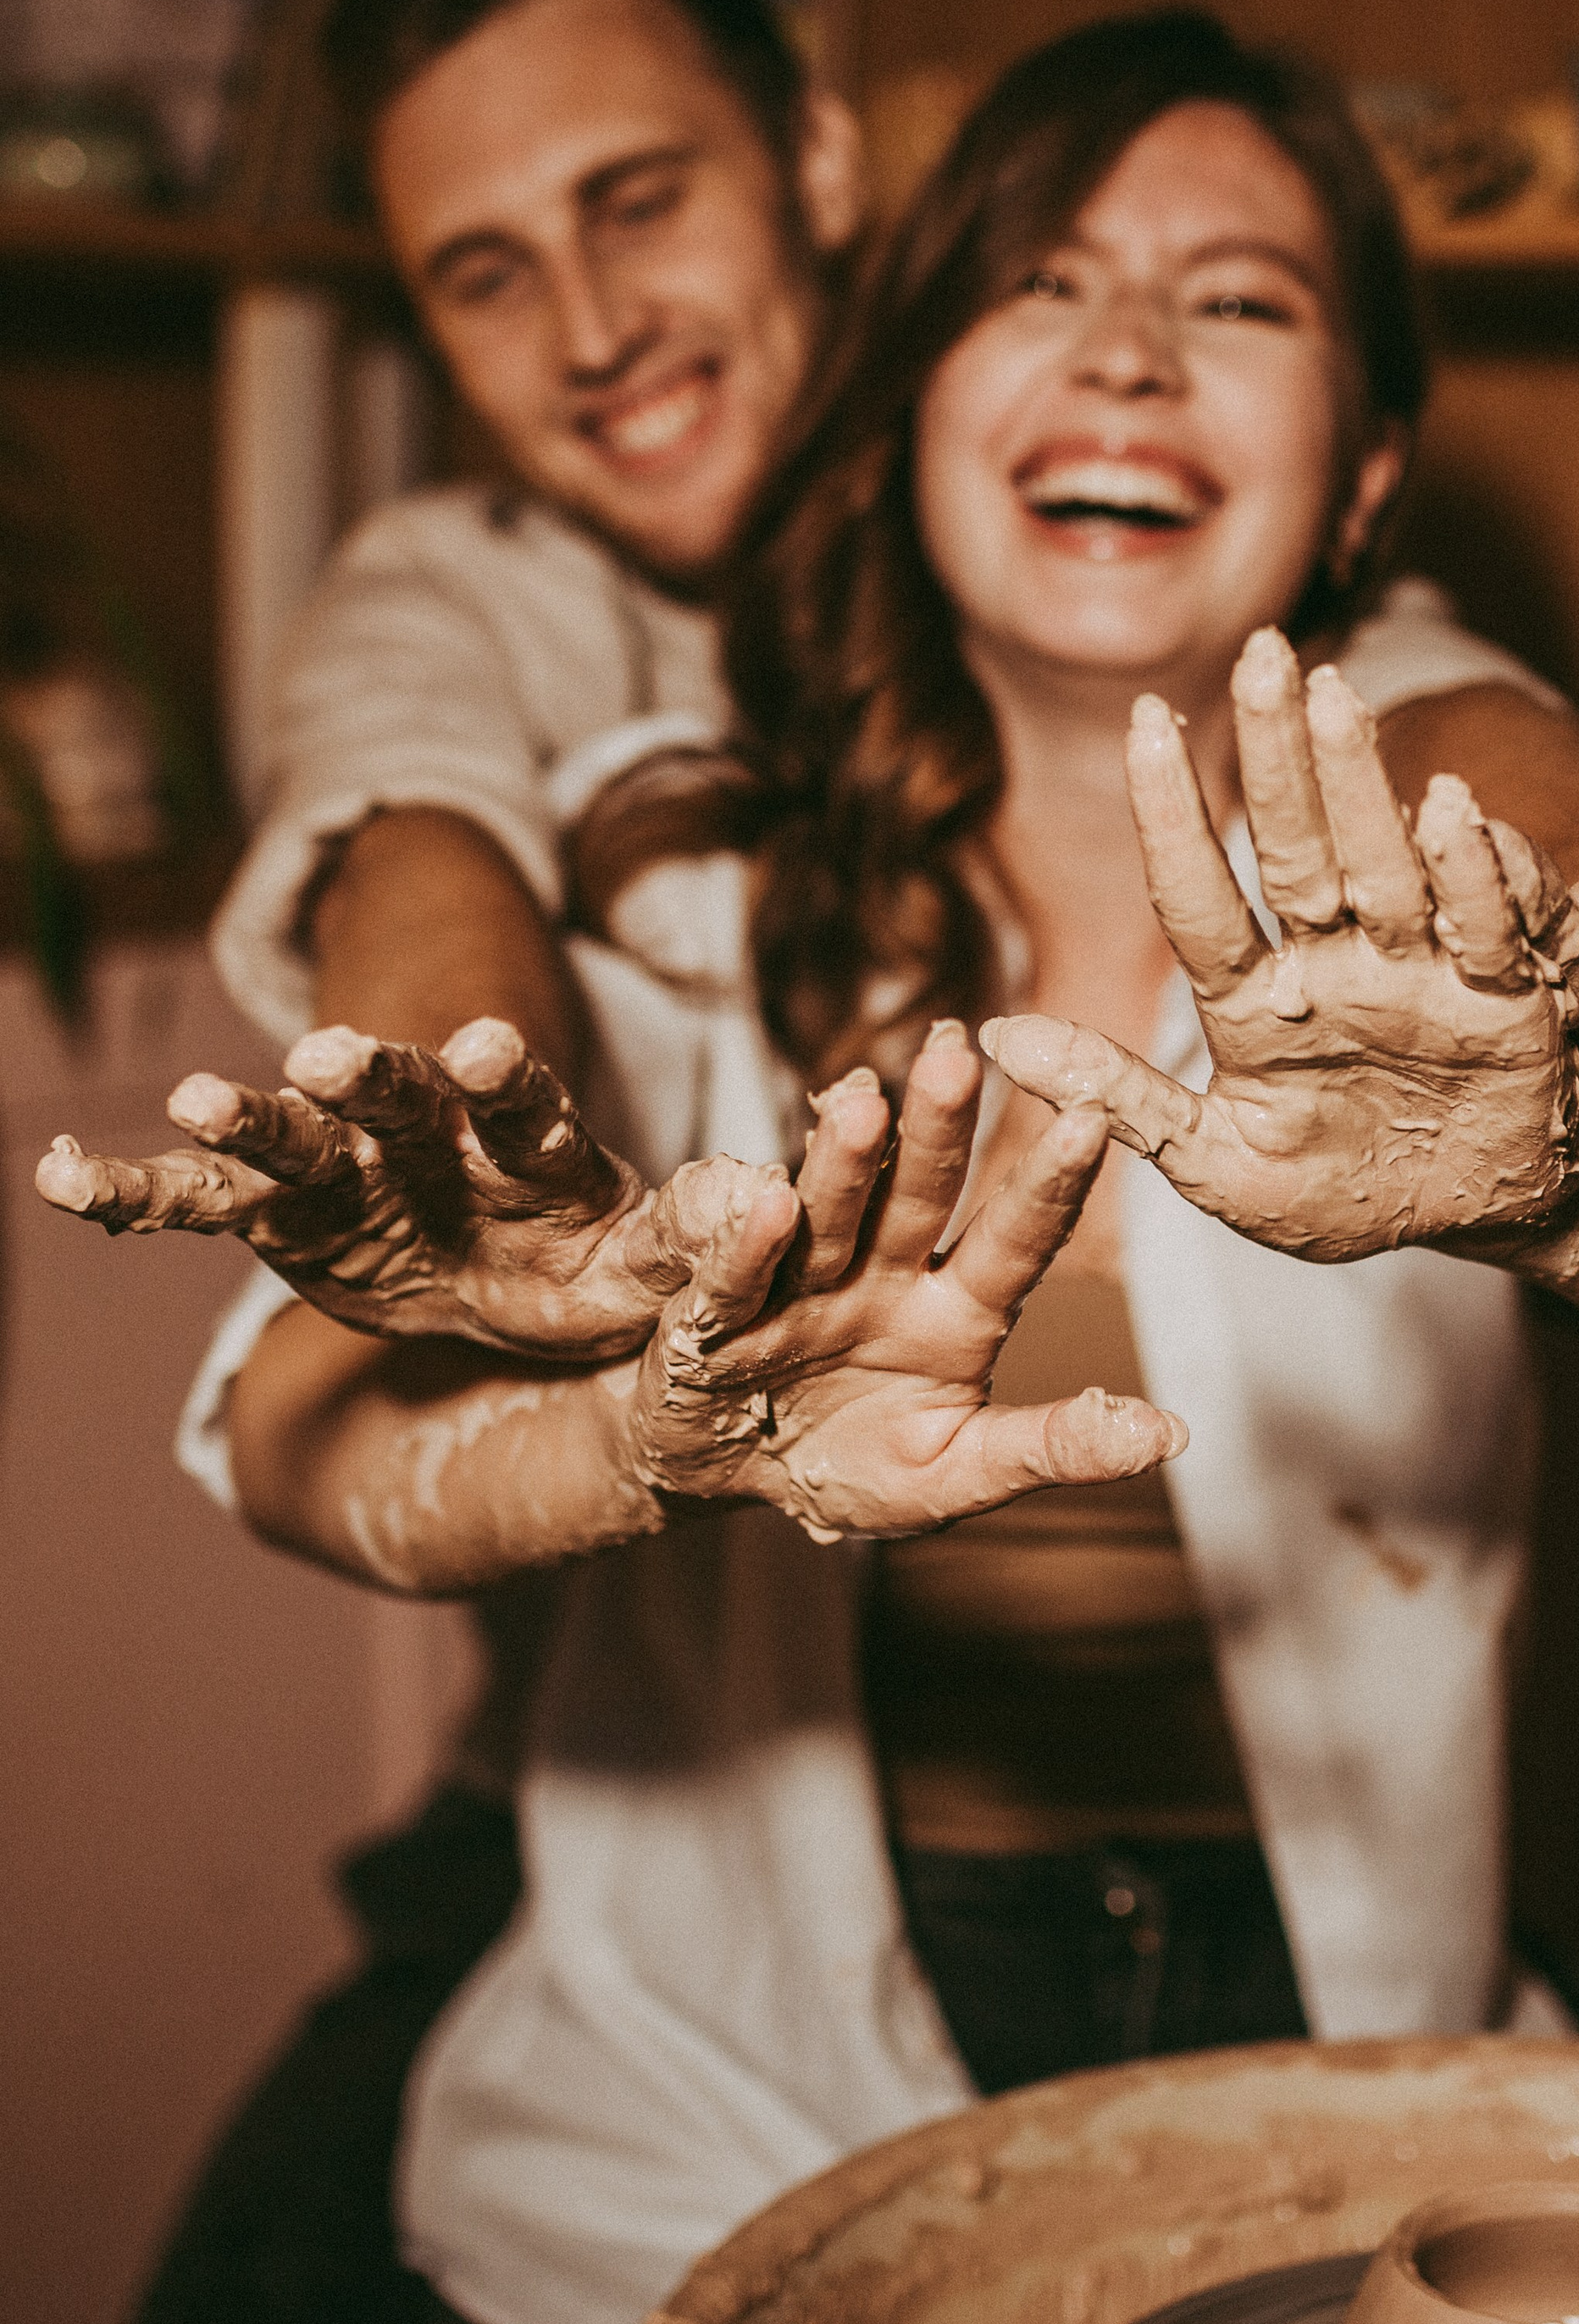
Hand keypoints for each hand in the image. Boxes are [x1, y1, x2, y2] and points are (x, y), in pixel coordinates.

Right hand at [35, 1017, 748, 1358]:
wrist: (511, 1278)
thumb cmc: (586, 1266)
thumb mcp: (641, 1269)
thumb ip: (689, 1244)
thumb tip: (762, 1203)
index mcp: (529, 1150)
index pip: (521, 1100)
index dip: (502, 1074)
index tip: (480, 1045)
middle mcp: (430, 1141)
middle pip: (396, 1099)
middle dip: (364, 1078)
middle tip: (327, 1056)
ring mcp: (348, 1172)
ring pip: (291, 1136)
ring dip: (248, 1118)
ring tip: (194, 1102)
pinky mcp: (282, 1214)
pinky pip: (198, 1204)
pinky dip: (132, 1191)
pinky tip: (56, 1179)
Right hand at [624, 1025, 1184, 1536]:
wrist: (730, 1477)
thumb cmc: (857, 1466)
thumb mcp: (958, 1476)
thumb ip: (1053, 1447)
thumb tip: (1170, 1435)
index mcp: (957, 1309)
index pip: (1015, 1236)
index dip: (1050, 1182)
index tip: (1092, 1119)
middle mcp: (883, 1274)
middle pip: (918, 1193)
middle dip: (938, 1127)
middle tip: (958, 1055)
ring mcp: (801, 1285)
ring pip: (829, 1213)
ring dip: (845, 1161)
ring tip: (864, 1105)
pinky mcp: (718, 1315)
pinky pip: (737, 1280)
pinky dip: (749, 1246)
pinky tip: (769, 1205)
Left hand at [981, 627, 1578, 1265]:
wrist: (1474, 1220)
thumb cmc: (1340, 1194)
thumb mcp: (1220, 1167)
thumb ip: (1122, 1102)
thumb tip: (994, 1037)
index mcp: (1256, 1004)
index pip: (1197, 898)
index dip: (1172, 815)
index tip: (1145, 720)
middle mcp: (1334, 966)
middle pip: (1295, 848)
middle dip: (1276, 753)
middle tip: (1262, 651)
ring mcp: (1418, 973)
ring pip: (1382, 864)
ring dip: (1361, 784)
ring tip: (1336, 698)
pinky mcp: (1504, 999)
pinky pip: (1487, 928)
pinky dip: (1473, 871)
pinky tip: (1453, 808)